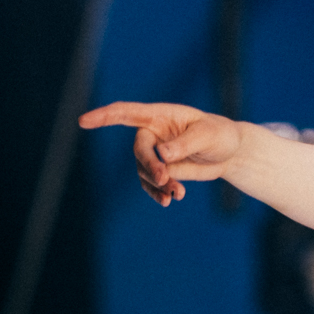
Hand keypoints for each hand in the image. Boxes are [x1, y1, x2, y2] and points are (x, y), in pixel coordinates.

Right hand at [79, 100, 245, 206]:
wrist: (229, 152)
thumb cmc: (219, 135)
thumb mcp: (208, 135)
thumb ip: (185, 144)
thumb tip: (163, 154)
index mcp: (161, 116)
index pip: (127, 113)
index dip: (104, 116)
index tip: (84, 121)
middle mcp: (153, 133)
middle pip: (139, 150)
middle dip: (149, 166)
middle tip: (164, 179)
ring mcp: (155, 153)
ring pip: (144, 171)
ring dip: (158, 184)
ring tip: (177, 193)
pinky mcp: (161, 170)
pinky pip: (151, 184)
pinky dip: (158, 192)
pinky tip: (170, 200)